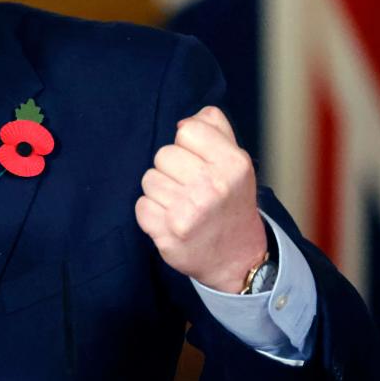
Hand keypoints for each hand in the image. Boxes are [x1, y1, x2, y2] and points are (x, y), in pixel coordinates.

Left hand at [135, 105, 266, 292]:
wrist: (237, 259)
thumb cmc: (231, 202)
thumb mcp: (237, 162)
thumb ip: (215, 129)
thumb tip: (183, 121)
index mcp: (233, 164)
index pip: (187, 131)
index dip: (189, 145)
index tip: (199, 162)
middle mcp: (213, 187)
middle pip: (163, 154)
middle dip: (172, 169)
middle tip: (190, 187)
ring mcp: (189, 212)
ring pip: (149, 179)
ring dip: (161, 191)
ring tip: (182, 204)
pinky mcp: (169, 234)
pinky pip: (141, 206)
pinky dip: (152, 213)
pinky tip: (171, 220)